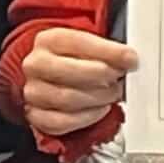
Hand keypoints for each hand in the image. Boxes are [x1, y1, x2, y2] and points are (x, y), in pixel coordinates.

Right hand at [22, 26, 137, 136]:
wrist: (45, 80)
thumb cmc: (68, 62)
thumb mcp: (83, 47)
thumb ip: (104, 50)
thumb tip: (129, 59)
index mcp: (47, 40)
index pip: (79, 42)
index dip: (108, 51)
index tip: (130, 58)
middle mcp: (36, 65)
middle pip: (73, 72)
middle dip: (103, 77)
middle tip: (119, 79)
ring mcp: (33, 91)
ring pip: (69, 99)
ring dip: (98, 98)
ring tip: (112, 94)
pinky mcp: (35, 116)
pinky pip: (63, 122)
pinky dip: (87, 117)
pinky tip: (99, 110)